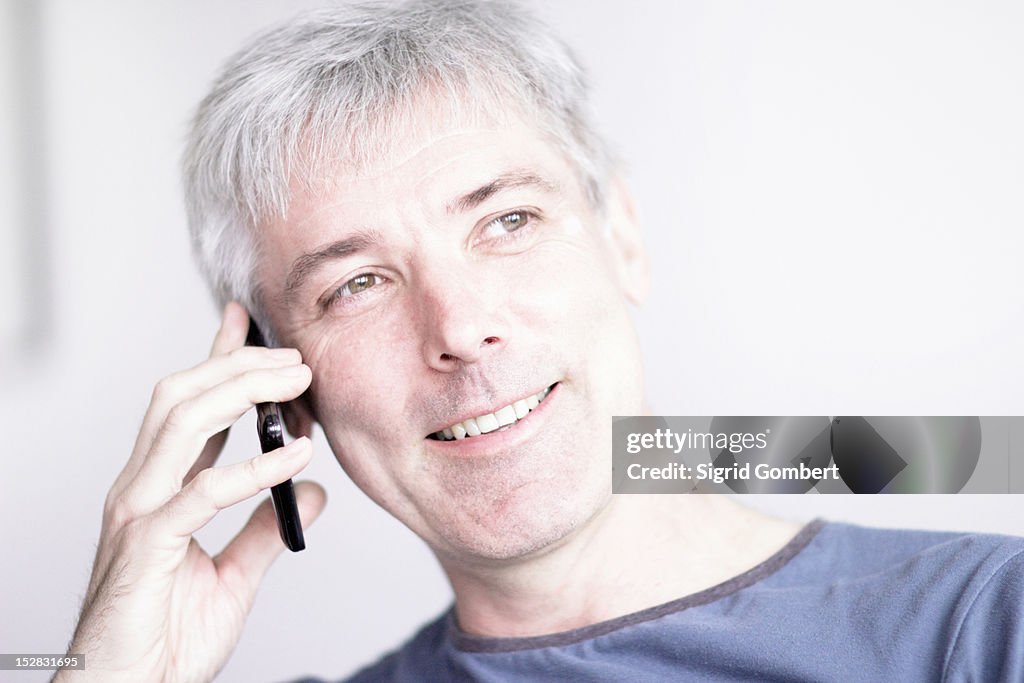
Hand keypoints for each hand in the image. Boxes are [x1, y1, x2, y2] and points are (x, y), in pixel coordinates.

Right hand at [56, 302, 326, 682]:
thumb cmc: (166, 640)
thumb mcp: (231, 577)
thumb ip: (265, 530)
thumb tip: (313, 493)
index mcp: (158, 489)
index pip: (188, 407)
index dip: (216, 359)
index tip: (246, 320)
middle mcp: (141, 489)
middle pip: (181, 397)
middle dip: (238, 365)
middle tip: (295, 356)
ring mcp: (139, 513)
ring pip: (181, 423)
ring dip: (243, 393)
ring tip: (297, 385)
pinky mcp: (147, 547)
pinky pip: (201, 493)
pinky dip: (252, 469)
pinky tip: (294, 458)